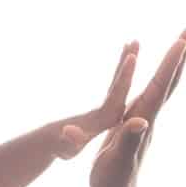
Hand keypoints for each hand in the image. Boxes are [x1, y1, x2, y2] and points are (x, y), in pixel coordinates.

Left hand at [53, 42, 141, 158]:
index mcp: (102, 116)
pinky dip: (123, 76)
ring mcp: (103, 107)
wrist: (50, 141)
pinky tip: (128, 67)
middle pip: (118, 81)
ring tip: (131, 42)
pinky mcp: (103, 110)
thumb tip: (67, 131)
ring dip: (124, 63)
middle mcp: (104, 108)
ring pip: (118, 82)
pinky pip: (117, 89)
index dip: (124, 76)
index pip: (116, 93)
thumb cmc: (61, 146)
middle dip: (126, 62)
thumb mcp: (67, 145)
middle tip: (135, 40)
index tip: (132, 57)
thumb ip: (71, 139)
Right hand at [88, 28, 185, 186]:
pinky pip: (150, 93)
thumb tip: (141, 123)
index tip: (183, 40)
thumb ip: (128, 141)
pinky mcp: (136, 125)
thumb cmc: (112, 183)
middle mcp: (148, 117)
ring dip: (172, 63)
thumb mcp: (116, 162)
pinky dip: (156, 77)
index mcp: (143, 120)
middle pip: (169, 80)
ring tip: (180, 42)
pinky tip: (156, 75)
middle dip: (181, 54)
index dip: (171, 63)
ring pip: (162, 85)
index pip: (161, 86)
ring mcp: (144, 120)